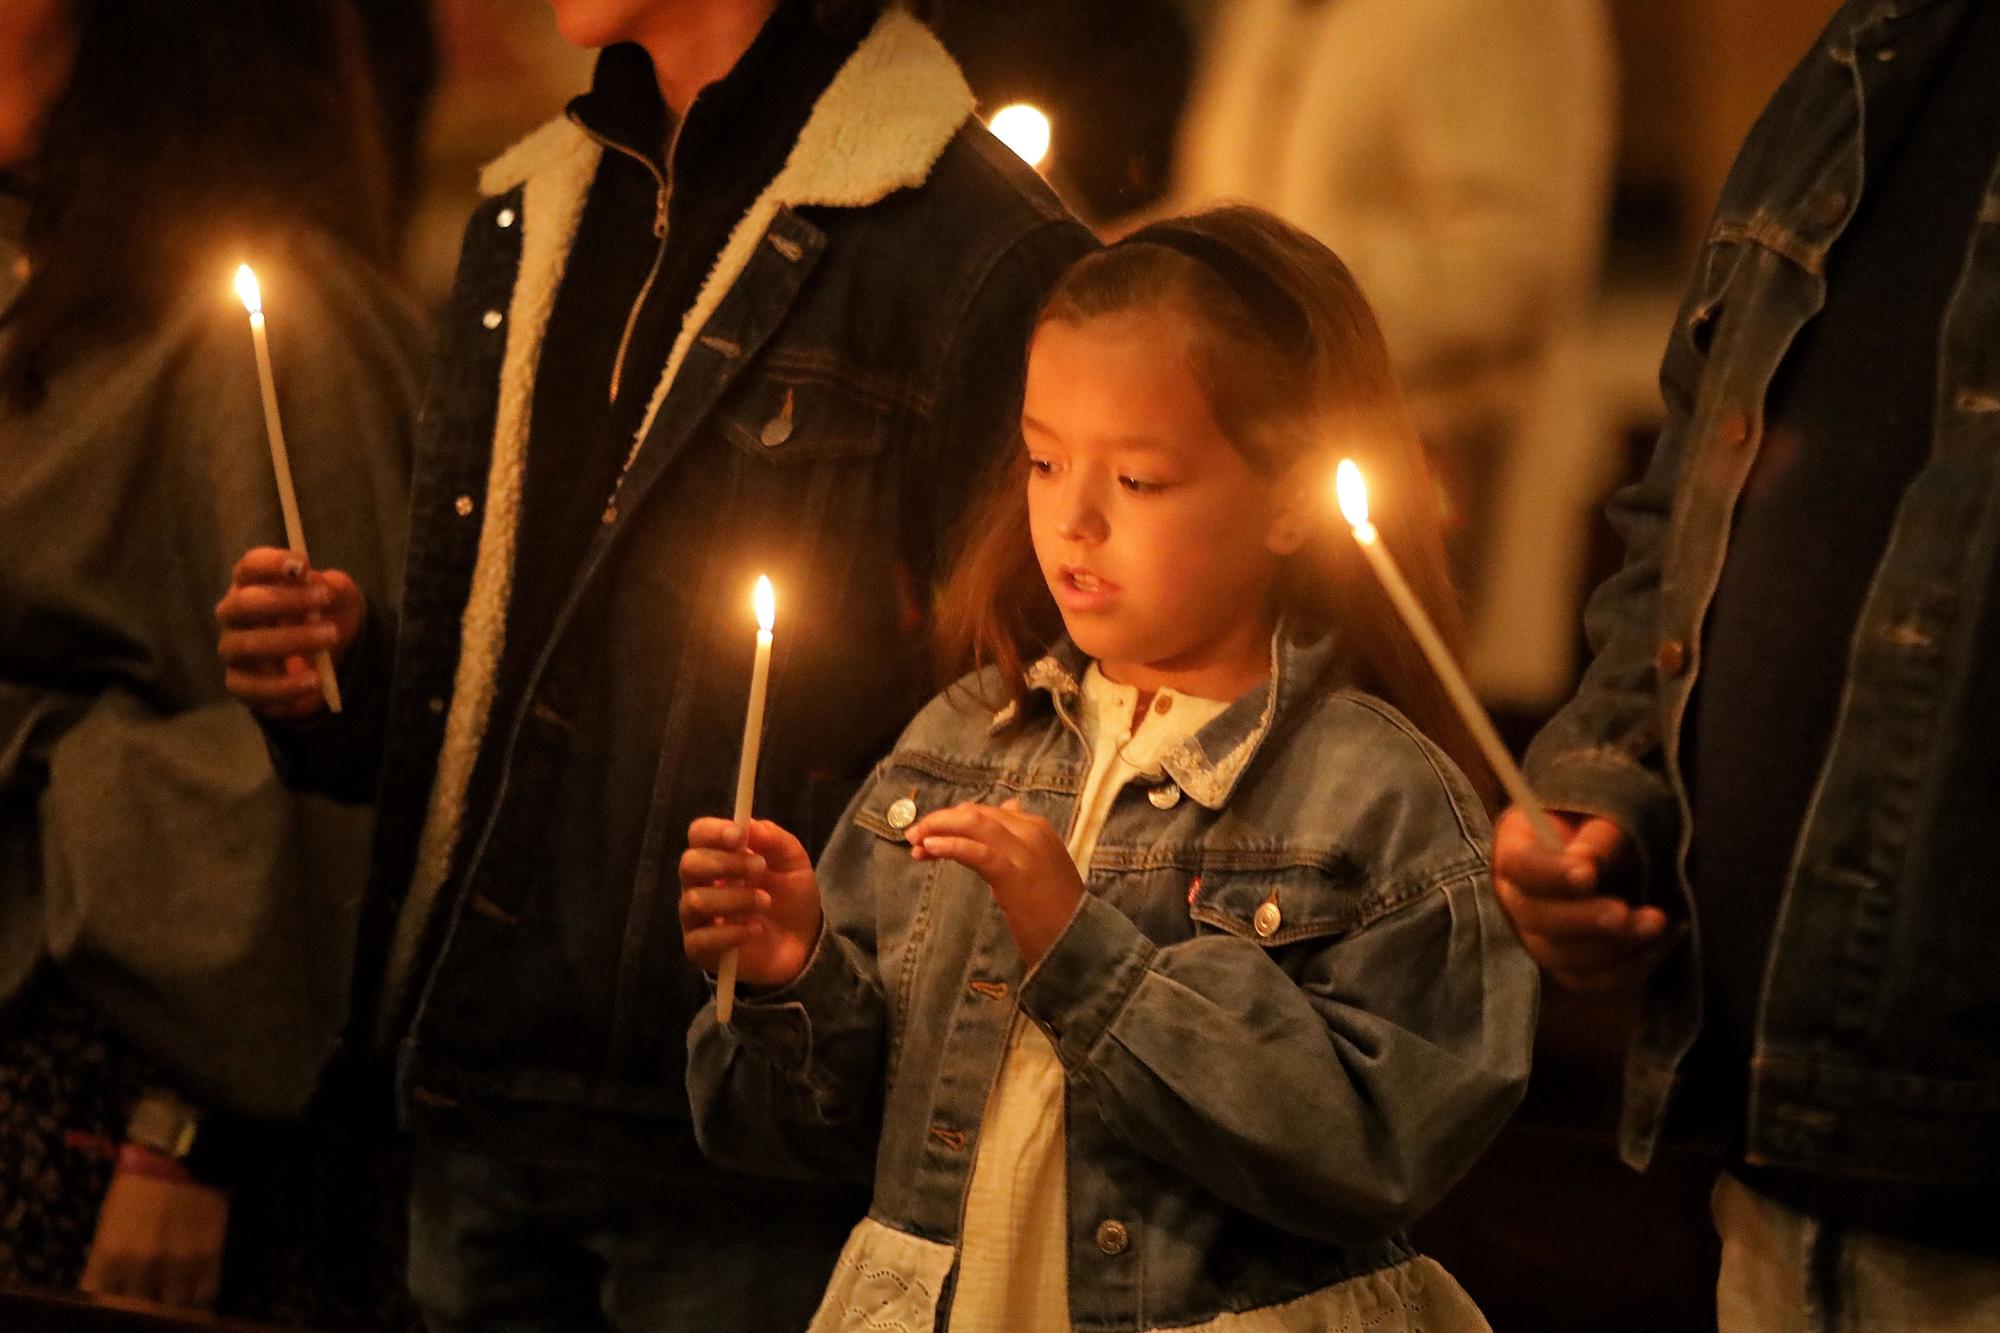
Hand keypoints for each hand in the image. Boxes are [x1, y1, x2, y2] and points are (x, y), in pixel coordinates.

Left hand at [79, 1163, 228, 1310]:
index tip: (113, 1304)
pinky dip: (198, 1301)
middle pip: (136, 1312)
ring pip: (171, 1311)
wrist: (185, 1151)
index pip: (98, 1301)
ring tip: (171, 1303)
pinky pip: (204, 1297)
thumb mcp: (110, 1217)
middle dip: (139, 1310)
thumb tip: (110, 1283)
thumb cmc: (140, 1179)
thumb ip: (108, 1255)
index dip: (105, 1307)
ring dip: (170, 1309)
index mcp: (110, 1255)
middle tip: (145, 1302)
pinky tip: (195, 1296)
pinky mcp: (209, 1258)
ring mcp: (178, 1266)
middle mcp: (141, 1268)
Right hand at [214, 547, 364, 720]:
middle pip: (245, 603)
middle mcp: (234, 614)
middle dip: (286, 600)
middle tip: (324, 600)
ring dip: (292, 640)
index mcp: (252, 584)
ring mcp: (233, 649)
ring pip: (249, 645)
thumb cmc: (324, 616)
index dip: (271, 563)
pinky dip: (285, 686)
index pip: (250, 567)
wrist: (328, 661)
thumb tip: (324, 584)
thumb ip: (332, 587)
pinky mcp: (239, 684)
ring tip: (330, 637)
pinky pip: (253, 688)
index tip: (302, 565)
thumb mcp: (338, 597)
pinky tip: (313, 680)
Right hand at [679, 818, 823, 988]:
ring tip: (765, 902)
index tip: (739, 835)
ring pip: (695, 901)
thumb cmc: (791, 896)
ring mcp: (696, 917)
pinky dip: (731, 933)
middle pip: (689, 864)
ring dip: (735, 899)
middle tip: (760, 868)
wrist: (803, 942)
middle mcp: (700, 883)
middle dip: (725, 863)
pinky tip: (755, 929)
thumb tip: (749, 824)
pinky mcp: (700, 949)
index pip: (698, 834)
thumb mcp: (793, 863)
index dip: (713, 831)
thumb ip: (774, 840)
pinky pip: (701, 939)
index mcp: (719, 855)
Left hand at [906, 798, 1082, 967]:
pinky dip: (950, 846)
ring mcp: (1023, 851)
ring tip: (915, 841)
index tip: (930, 834)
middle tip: (913, 836)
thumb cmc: (1057, 908)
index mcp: (1036, 827)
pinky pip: (976, 852)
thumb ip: (1021, 837)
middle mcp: (1030, 831)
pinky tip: (931, 848)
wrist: (1079, 938)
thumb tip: (1008, 805)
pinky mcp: (1012, 873)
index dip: (954, 820)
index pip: (986, 813)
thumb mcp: (1041, 863)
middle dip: (940, 822)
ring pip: (972, 825)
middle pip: (975, 814)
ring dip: (938, 829)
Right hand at [1493, 808, 1672, 992]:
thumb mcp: (1602, 816)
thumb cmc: (1603, 827)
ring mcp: (1536, 936)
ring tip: (1656, 924)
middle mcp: (1516, 898)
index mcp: (1516, 849)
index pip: (1519, 865)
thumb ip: (1597, 837)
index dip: (1550, 874)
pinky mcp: (1564, 964)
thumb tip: (1586, 864)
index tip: (1588, 874)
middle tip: (1626, 913)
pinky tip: (1656, 947)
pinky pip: (1586, 980)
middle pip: (1536, 918)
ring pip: (1562, 956)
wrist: (1612, 853)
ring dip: (1612, 947)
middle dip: (1586, 919)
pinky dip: (1623, 970)